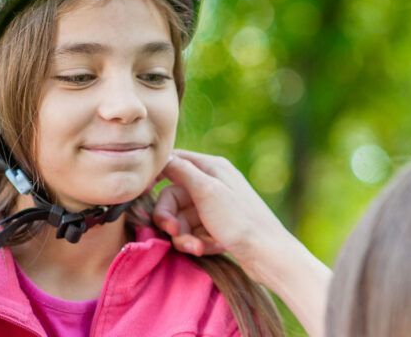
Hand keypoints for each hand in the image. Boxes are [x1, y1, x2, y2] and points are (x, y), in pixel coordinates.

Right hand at [154, 150, 293, 278]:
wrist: (269, 255)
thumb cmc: (239, 220)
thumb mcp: (207, 190)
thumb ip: (182, 171)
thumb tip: (162, 155)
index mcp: (212, 167)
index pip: (174, 162)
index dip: (155, 177)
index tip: (142, 193)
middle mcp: (214, 183)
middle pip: (174, 197)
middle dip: (171, 218)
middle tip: (174, 233)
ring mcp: (217, 206)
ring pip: (183, 218)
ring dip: (184, 236)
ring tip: (197, 249)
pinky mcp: (220, 227)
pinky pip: (196, 232)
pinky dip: (198, 241)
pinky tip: (209, 249)